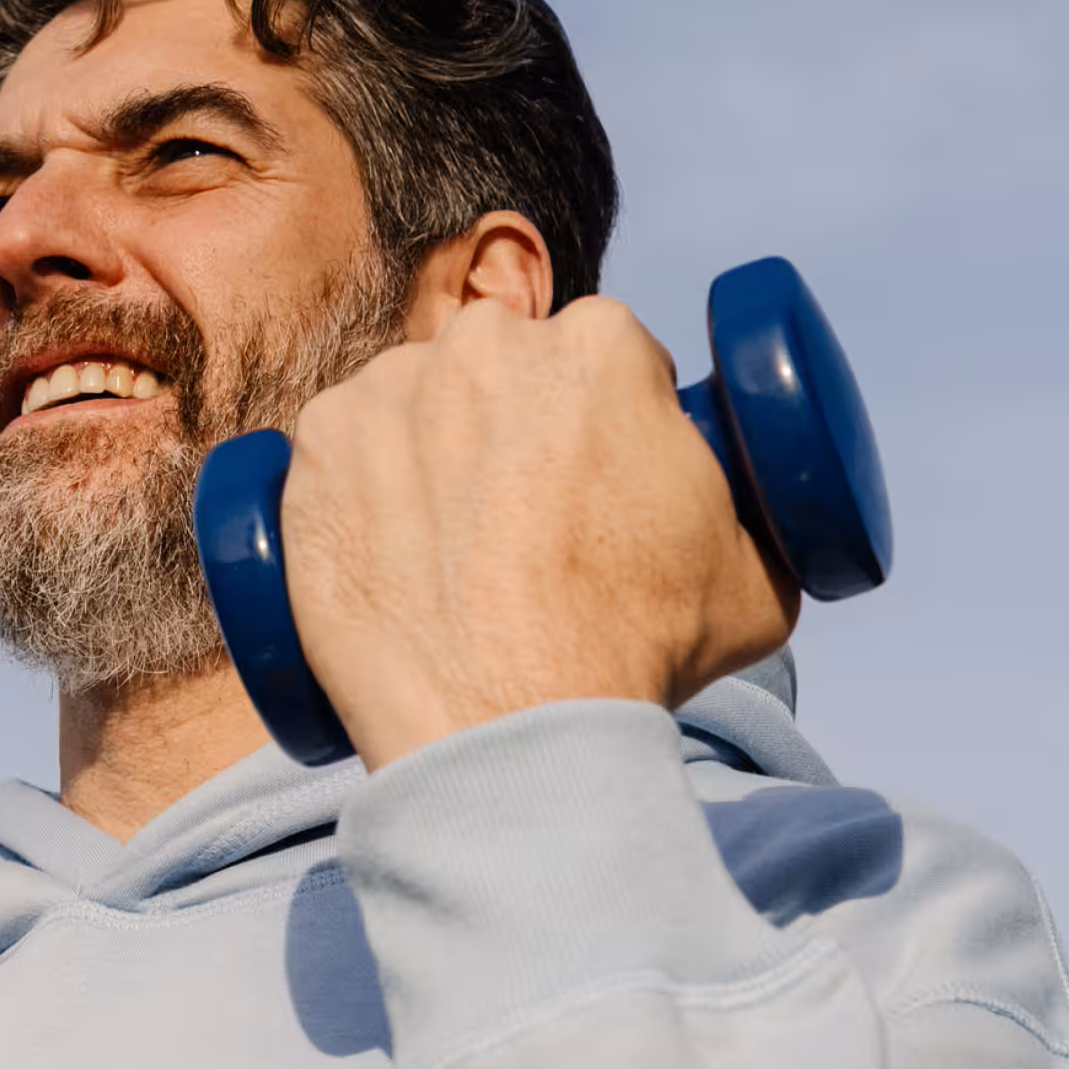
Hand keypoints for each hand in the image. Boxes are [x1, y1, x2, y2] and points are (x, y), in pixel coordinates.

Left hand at [281, 296, 797, 770]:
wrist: (509, 726)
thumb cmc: (640, 654)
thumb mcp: (756, 567)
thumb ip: (737, 498)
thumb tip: (725, 493)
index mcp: (600, 344)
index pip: (603, 358)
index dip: (605, 419)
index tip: (594, 479)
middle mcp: (484, 342)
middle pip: (501, 371)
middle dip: (512, 428)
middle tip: (522, 524)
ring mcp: (386, 389)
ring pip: (413, 405)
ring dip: (427, 454)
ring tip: (450, 554)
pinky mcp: (312, 447)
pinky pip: (334, 451)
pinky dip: (352, 492)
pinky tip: (383, 553)